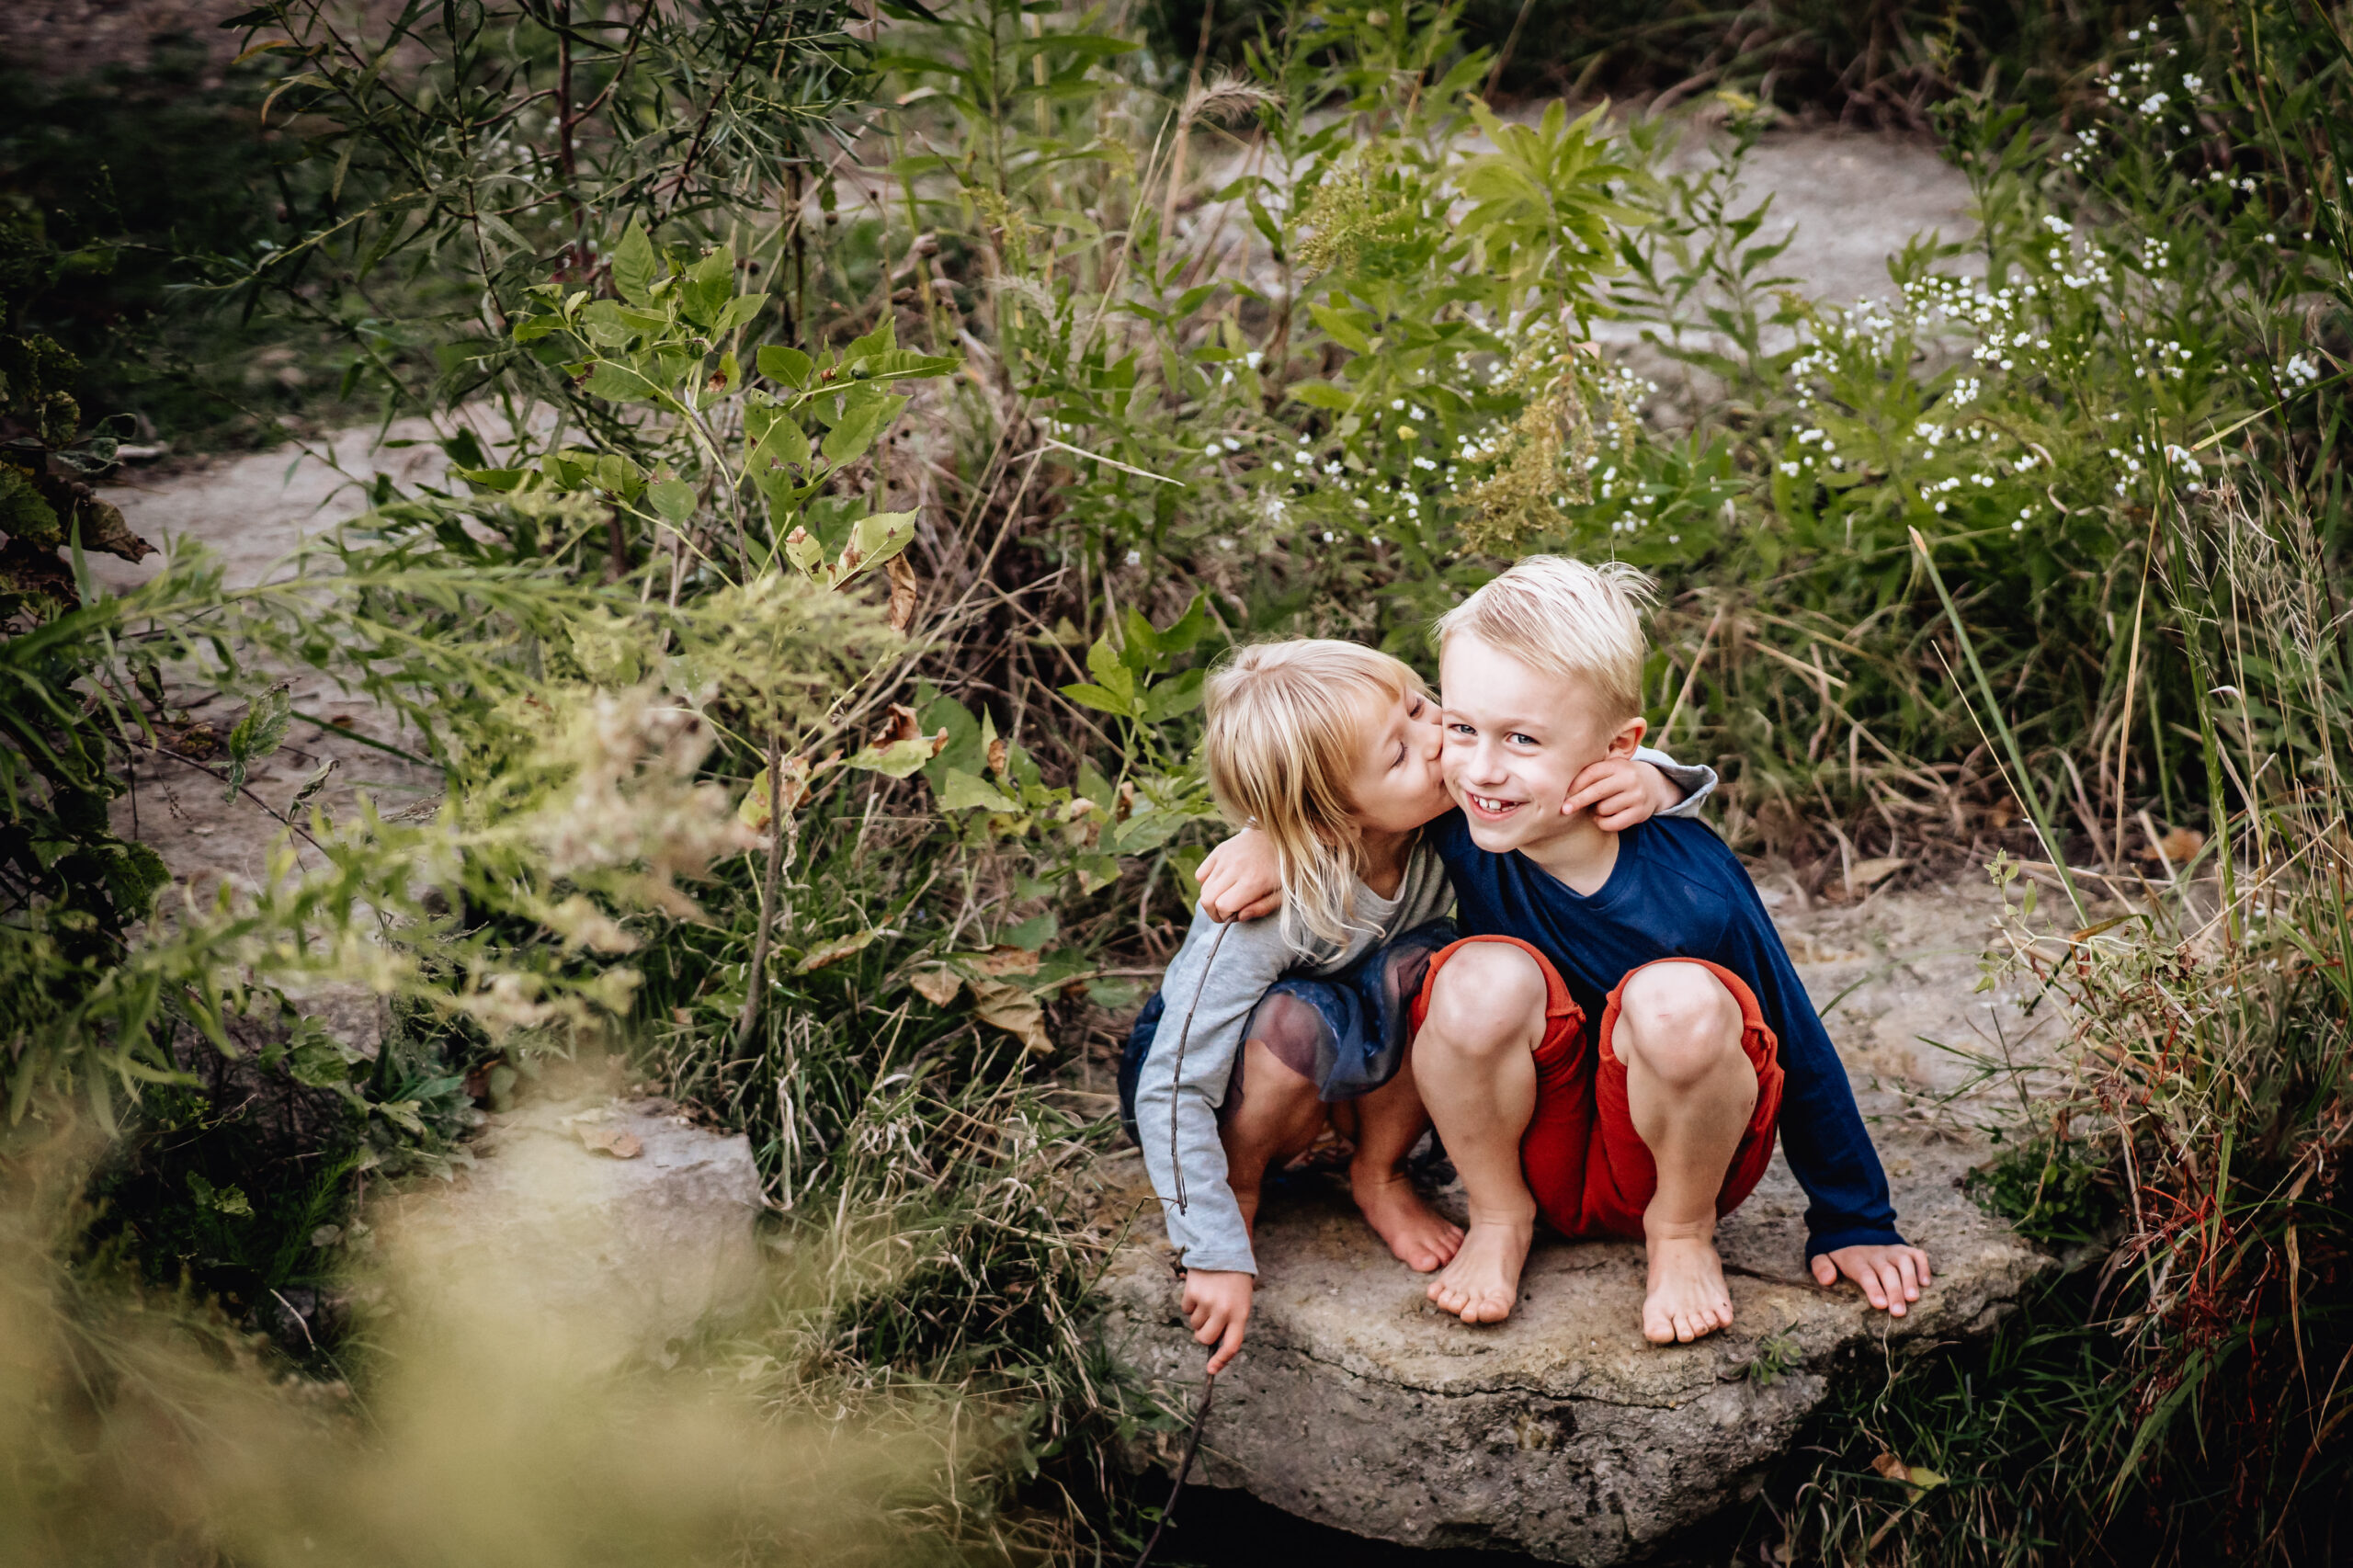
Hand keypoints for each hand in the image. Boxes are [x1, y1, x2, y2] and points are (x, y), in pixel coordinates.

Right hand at [1181, 1268, 1254, 1371]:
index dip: (1221, 1361)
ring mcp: (1207, 1302)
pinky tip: (1200, 1289)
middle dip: (1203, 1336)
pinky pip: (1186, 1309)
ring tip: (1208, 1296)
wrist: (1223, 1248)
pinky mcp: (1192, 1292)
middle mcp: (1224, 1310)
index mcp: (1241, 1313)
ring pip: (1194, 1324)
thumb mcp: (1241, 1300)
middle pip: (1206, 1339)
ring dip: (1198, 1316)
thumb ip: (1231, 1321)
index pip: (1231, 1345)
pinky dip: (1190, 1303)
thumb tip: (1214, 1344)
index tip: (1211, 1369)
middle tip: (1206, 1324)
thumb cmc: (1235, 1278)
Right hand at [1196, 829, 1283, 922]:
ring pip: (1203, 889)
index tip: (1236, 915)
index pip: (1223, 906)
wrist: (1281, 837)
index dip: (1227, 916)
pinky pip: (1200, 874)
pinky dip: (1207, 883)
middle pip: (1206, 900)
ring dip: (1211, 899)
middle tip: (1226, 912)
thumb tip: (1239, 917)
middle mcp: (1236, 867)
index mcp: (1253, 881)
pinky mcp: (1219, 850)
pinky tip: (1222, 884)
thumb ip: (1262, 908)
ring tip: (1226, 897)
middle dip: (1214, 913)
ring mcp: (1225, 857)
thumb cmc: (1284, 870)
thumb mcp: (1282, 894)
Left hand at [1562, 757, 1680, 830]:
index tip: (1562, 795)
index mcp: (1617, 765)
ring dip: (1595, 811)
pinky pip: (1612, 823)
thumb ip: (1590, 774)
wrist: (1653, 784)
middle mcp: (1629, 779)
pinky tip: (1601, 818)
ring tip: (1597, 807)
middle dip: (1577, 801)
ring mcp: (1636, 796)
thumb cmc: (1619, 777)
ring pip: (1603, 809)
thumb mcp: (1609, 769)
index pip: (1591, 774)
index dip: (1575, 785)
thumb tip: (1561, 789)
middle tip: (1564, 809)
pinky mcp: (1640, 812)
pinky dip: (1602, 823)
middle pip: (1596, 792)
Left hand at [1811, 1243, 1932, 1316]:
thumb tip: (1827, 1280)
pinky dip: (1923, 1267)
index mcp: (1856, 1259)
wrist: (1853, 1230)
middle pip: (1887, 1272)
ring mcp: (1892, 1251)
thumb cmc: (1841, 1255)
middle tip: (1899, 1312)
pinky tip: (1926, 1283)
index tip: (1881, 1305)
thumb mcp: (1823, 1257)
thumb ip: (1821, 1267)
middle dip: (1894, 1292)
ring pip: (1904, 1263)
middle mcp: (1876, 1254)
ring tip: (1913, 1299)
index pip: (1865, 1274)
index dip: (1874, 1289)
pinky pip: (1917, 1255)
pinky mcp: (1905, 1250)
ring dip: (1910, 1280)